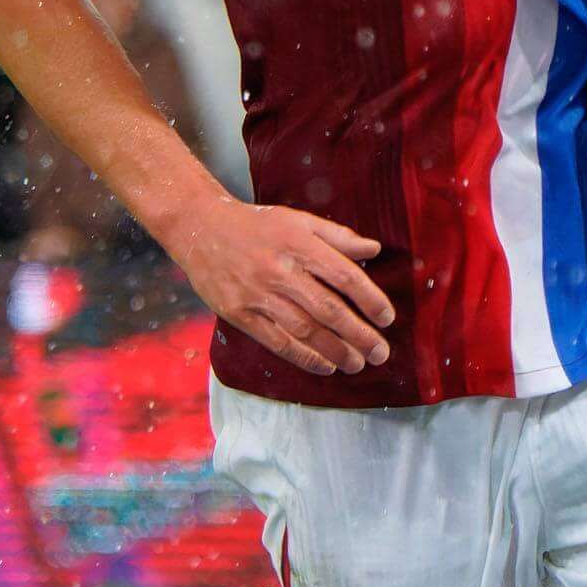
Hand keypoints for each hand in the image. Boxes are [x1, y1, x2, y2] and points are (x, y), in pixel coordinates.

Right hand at [158, 197, 392, 377]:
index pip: (344, 276)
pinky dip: (303, 357)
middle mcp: (280, 270)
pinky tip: (325, 366)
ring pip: (305, 330)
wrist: (199, 228)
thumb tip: (374, 250)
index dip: (370, 299)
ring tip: (357, 364)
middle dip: (359, 335)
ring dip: (335, 351)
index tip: (387, 318)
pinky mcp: (239, 314)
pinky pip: (276, 341)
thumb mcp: (297, 220)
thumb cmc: (255, 224)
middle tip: (381, 353)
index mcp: (299, 243)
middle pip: (328, 309)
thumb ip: (337, 236)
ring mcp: (258, 294)